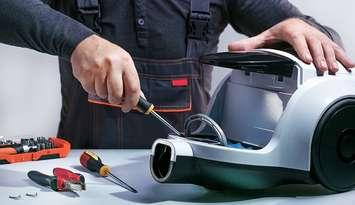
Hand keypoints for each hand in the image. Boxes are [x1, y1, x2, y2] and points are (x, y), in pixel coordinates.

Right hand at [70, 35, 140, 111]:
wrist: (85, 44)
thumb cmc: (107, 55)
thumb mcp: (123, 62)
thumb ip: (130, 80)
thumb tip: (139, 99)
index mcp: (125, 62)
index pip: (133, 88)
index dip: (132, 101)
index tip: (129, 107)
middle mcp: (113, 65)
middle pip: (117, 94)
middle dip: (116, 101)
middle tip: (114, 100)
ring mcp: (98, 69)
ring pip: (103, 94)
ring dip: (103, 94)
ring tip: (102, 83)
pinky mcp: (86, 74)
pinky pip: (91, 91)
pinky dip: (93, 90)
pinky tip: (94, 80)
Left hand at [228, 18, 354, 72]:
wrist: (292, 24)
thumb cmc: (279, 33)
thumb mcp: (263, 38)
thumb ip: (249, 44)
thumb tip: (232, 49)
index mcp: (291, 30)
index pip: (297, 39)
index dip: (302, 49)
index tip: (305, 60)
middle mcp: (307, 32)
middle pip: (315, 44)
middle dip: (319, 57)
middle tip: (322, 69)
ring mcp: (317, 37)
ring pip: (327, 47)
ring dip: (332, 58)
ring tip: (335, 71)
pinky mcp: (325, 42)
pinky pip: (336, 49)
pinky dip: (344, 57)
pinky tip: (350, 66)